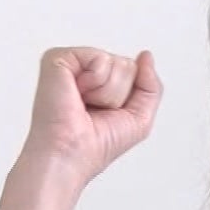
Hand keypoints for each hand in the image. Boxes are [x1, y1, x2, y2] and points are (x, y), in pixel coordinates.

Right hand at [18, 46, 163, 184]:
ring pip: (117, 63)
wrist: (72, 153)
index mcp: (100, 84)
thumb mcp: (140, 118)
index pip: (133, 72)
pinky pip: (99, 58)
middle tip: (94, 111)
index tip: (106, 115)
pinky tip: (77, 94)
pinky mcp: (59, 58)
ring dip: (107, 92)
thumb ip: (150, 86)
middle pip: (128, 66)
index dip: (128, 97)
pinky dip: (95, 81)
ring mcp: (72, 64)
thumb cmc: (97, 145)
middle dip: (119, 94)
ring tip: (84, 105)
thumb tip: (146, 56)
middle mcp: (85, 72)